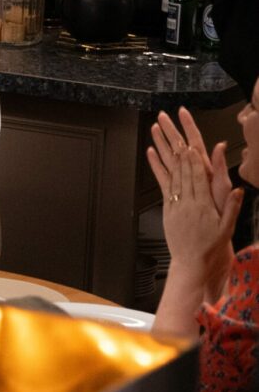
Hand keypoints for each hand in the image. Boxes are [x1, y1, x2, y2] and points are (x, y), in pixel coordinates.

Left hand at [148, 113, 240, 266]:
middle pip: (181, 170)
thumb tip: (239, 189)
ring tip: (157, 132)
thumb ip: (231, 206)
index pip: (197, 178)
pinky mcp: (167, 207)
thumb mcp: (227, 228)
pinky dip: (156, 166)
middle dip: (175, 148)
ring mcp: (174, 204)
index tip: (189, 145)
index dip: (192, 161)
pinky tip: (151, 152)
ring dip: (163, 150)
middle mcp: (186, 202)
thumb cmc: (212, 245)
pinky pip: (161, 183)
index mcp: (202, 206)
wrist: (193, 262)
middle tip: (171, 129)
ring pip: (169, 172)